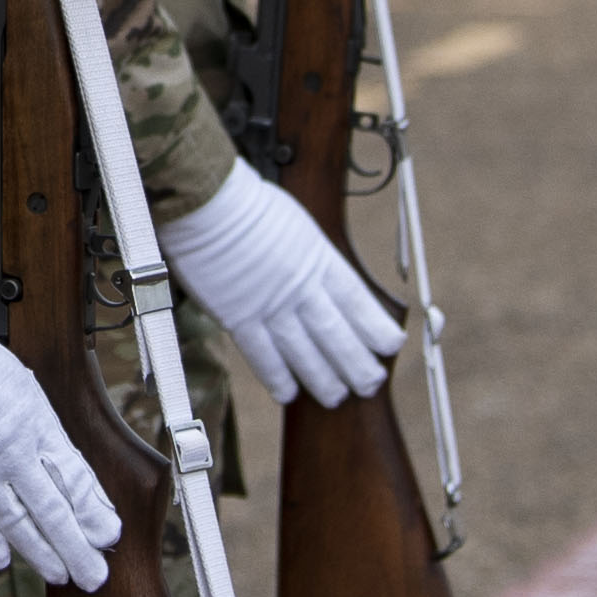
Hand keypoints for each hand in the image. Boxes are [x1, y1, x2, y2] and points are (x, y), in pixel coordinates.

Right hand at [0, 319, 119, 591]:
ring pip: (17, 523)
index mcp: (35, 423)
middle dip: (78, 547)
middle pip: (54, 511)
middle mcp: (13, 453)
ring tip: (59, 574)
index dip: (94, 510)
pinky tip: (2, 560)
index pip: (74, 478)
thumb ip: (35, 422)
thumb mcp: (17, 381)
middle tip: (94, 576)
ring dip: (41, 553)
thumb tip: (53, 456)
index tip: (108, 534)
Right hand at [160, 171, 402, 401]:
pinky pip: (262, 355)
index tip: (391, 346)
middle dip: (357, 364)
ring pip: (304, 352)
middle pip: (336, 334)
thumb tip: (323, 280)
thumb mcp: (297, 224)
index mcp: (318, 258)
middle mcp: (300, 287)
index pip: (357, 301)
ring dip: (323, 378)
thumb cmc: (247, 203)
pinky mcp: (237, 316)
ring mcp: (269, 304)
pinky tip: (289, 393)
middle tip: (370, 383)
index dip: (376, 328)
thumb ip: (311, 256)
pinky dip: (277, 376)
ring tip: (336, 397)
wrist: (206, 199)